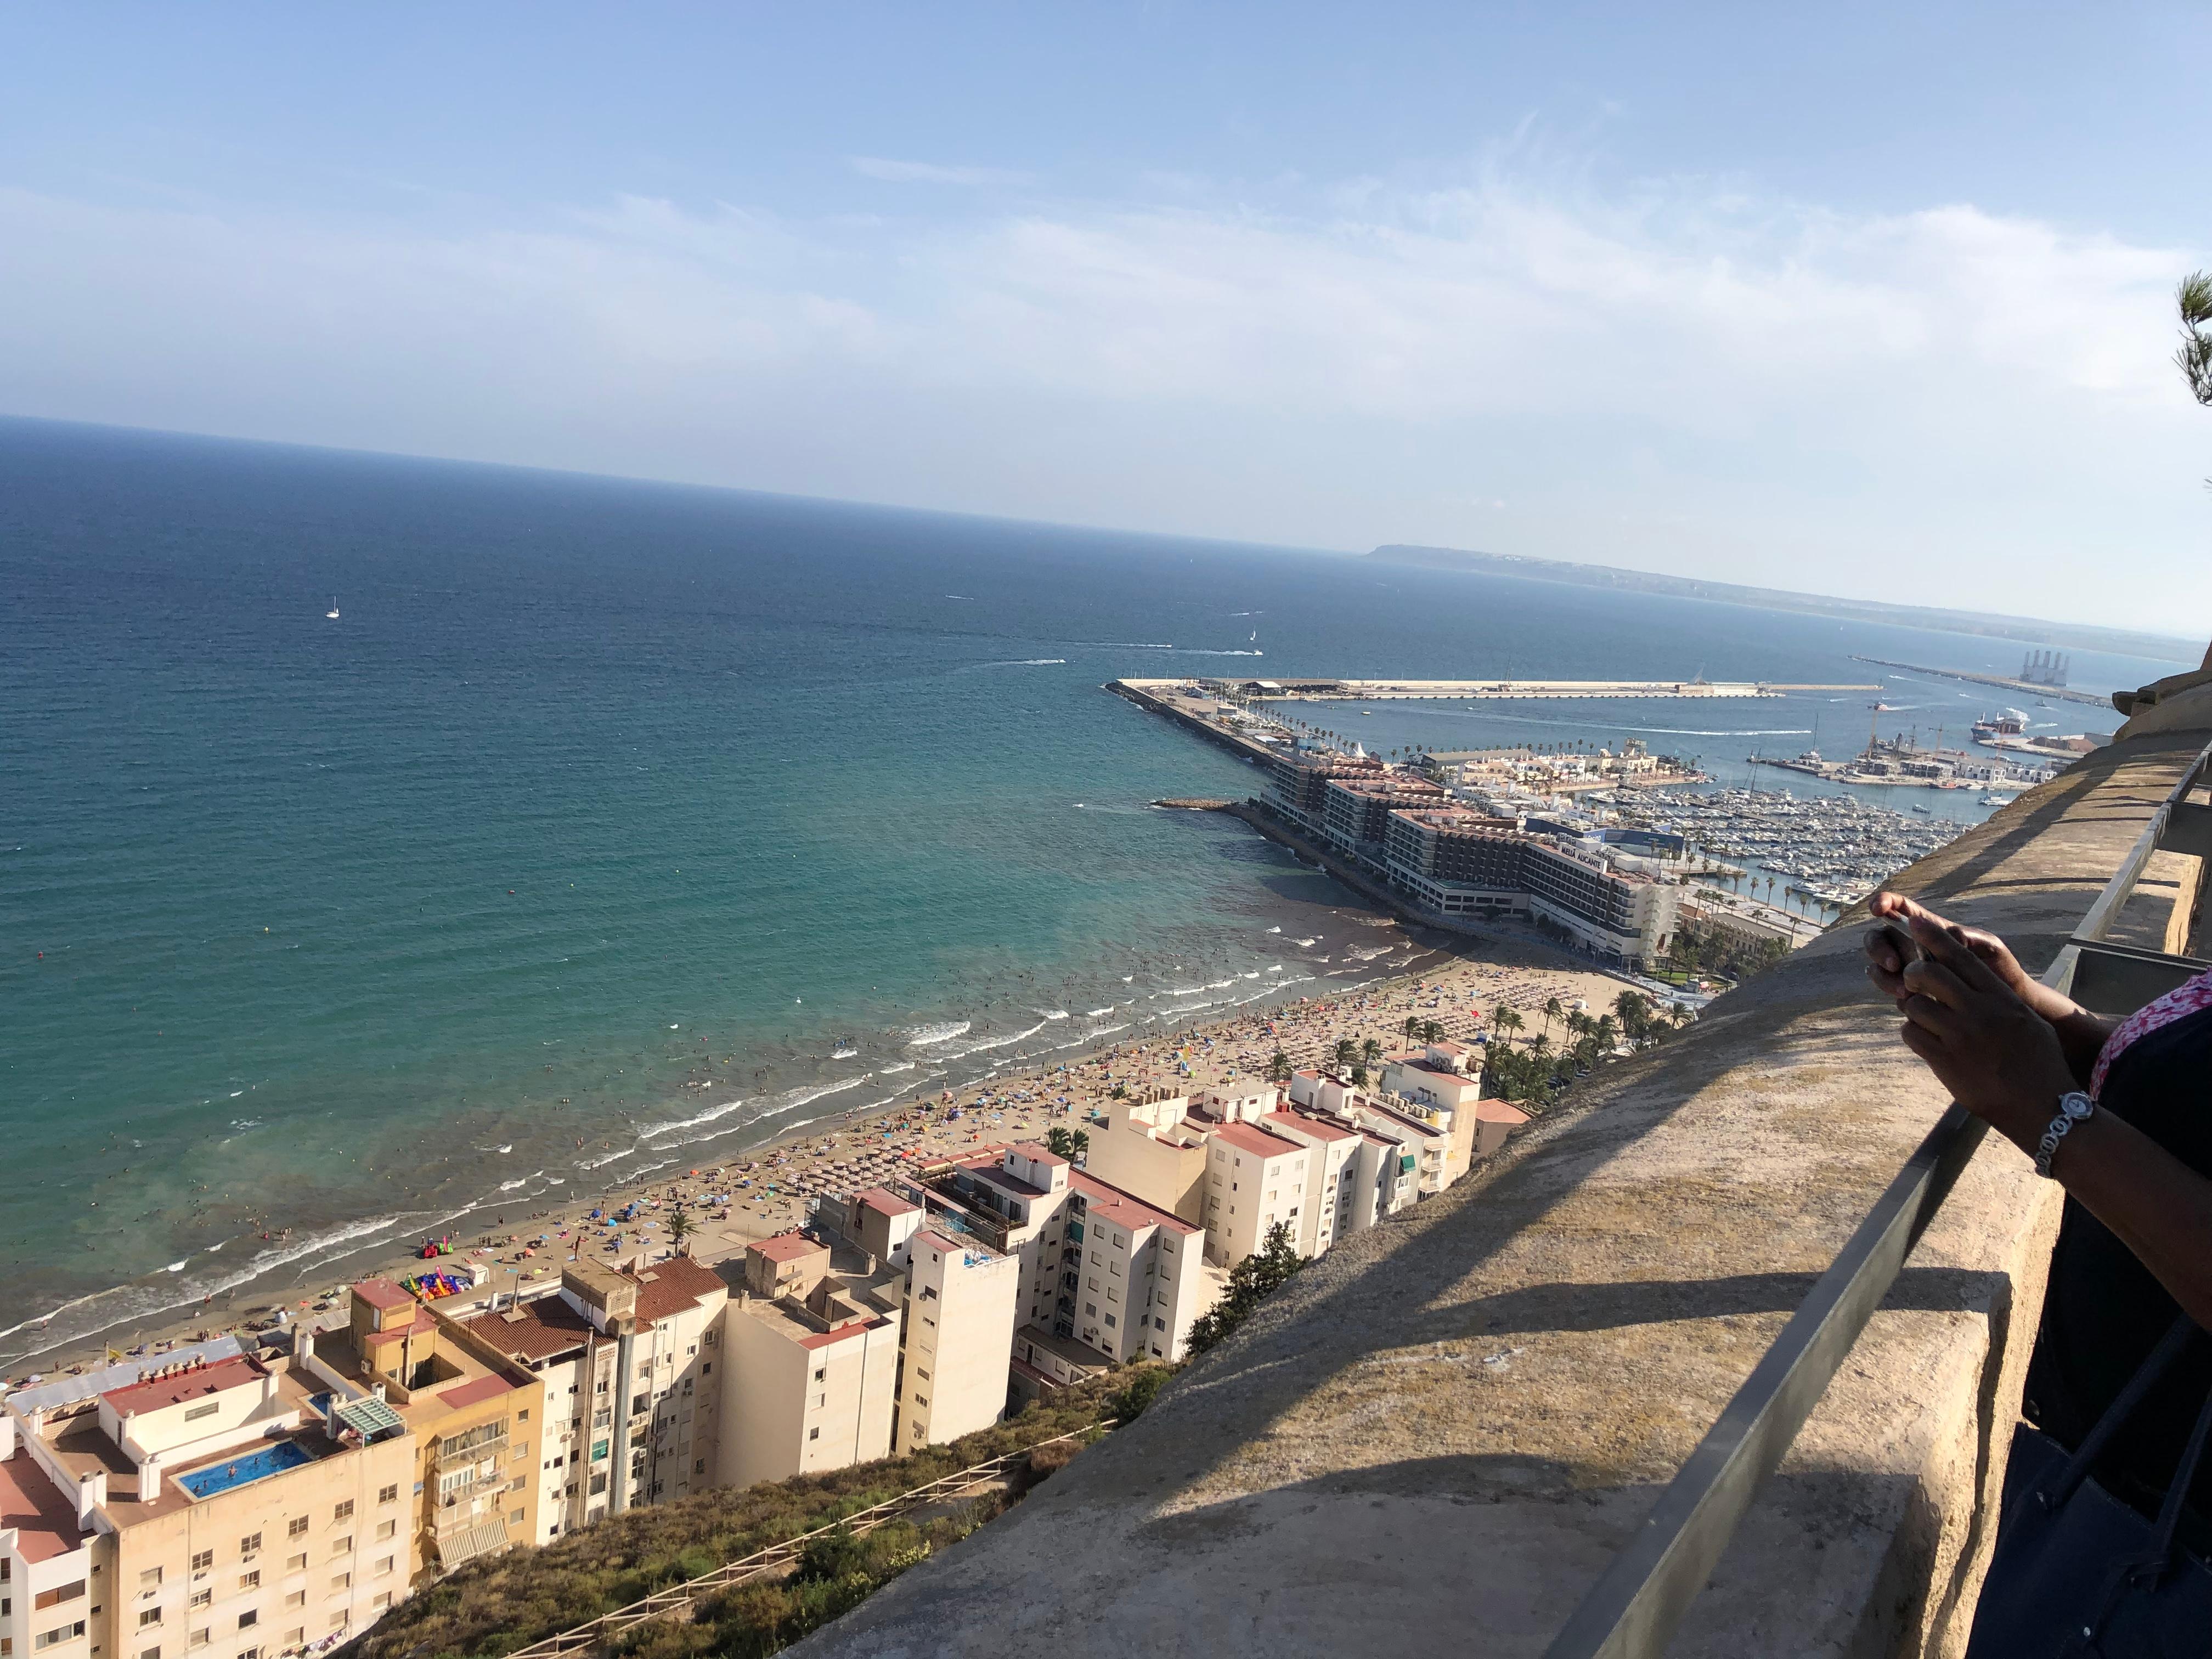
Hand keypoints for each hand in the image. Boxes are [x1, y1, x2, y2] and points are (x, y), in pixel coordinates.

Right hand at [1864, 891, 2043, 1010]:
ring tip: (1905, 990)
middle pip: (1879, 937)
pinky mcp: (1907, 991)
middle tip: (1894, 964)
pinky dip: (1890, 990)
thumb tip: (1950, 932)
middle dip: (1878, 948)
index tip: (1877, 908)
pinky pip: (1887, 986)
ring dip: (1882, 975)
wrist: (2004, 1008)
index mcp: (1930, 928)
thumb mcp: (1991, 948)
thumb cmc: (2000, 971)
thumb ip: (1969, 936)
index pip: (1900, 908)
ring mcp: (1907, 969)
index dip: (1884, 902)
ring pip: (1877, 965)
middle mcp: (1912, 946)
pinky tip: (1906, 998)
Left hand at [1894, 914, 2078, 1150]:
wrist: (2044, 1108)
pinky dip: (1913, 1033)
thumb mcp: (2027, 1022)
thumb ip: (1998, 999)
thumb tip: (1973, 980)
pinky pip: (1911, 1034)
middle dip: (1913, 973)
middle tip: (1911, 979)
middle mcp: (1980, 1012)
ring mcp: (1960, 1037)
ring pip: (1914, 1005)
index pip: (1961, 957)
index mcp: (2001, 998)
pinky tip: (1925, 1040)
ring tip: (1925, 1019)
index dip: (1933, 936)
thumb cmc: (2040, 1064)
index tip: (1914, 921)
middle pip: (1929, 973)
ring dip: (1913, 1009)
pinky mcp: (1944, 1062)